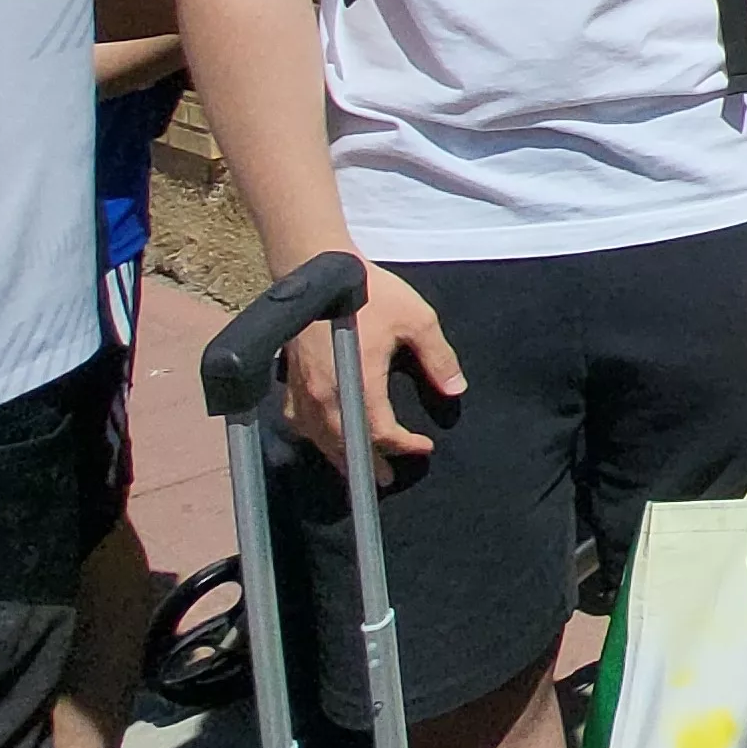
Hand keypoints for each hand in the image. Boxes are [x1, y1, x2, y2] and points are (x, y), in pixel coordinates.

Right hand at [281, 263, 463, 486]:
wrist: (319, 268)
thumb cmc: (369, 293)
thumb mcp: (417, 319)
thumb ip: (438, 357)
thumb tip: (456, 389)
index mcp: (358, 383)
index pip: (381, 432)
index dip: (404, 445)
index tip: (424, 447)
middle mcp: (326, 394)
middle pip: (345, 444)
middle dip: (368, 464)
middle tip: (384, 479)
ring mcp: (303, 389)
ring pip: (318, 437)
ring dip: (339, 455)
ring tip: (356, 469)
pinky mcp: (291, 379)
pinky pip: (298, 420)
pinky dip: (313, 435)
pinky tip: (323, 436)